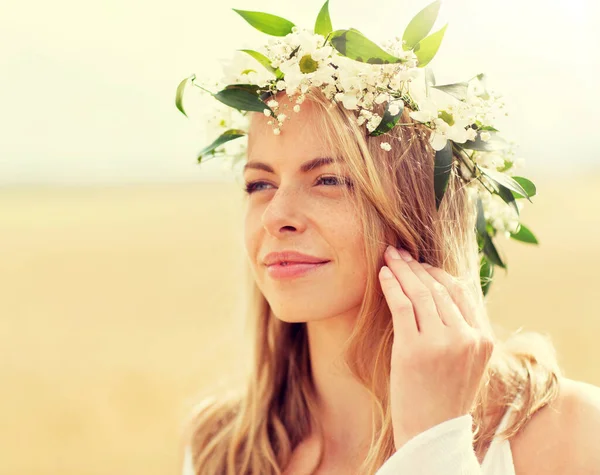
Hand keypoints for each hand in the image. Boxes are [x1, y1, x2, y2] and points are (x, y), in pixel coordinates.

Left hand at [379, 245, 493, 450]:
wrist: (432, 435)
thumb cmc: (444, 397)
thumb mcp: (466, 362)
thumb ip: (462, 330)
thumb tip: (441, 295)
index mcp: (484, 339)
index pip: (462, 291)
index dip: (438, 272)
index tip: (421, 263)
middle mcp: (467, 337)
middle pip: (439, 288)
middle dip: (417, 266)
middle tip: (400, 252)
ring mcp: (441, 343)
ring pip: (421, 293)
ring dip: (402, 270)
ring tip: (389, 257)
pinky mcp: (414, 349)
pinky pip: (402, 306)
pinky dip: (392, 286)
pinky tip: (384, 275)